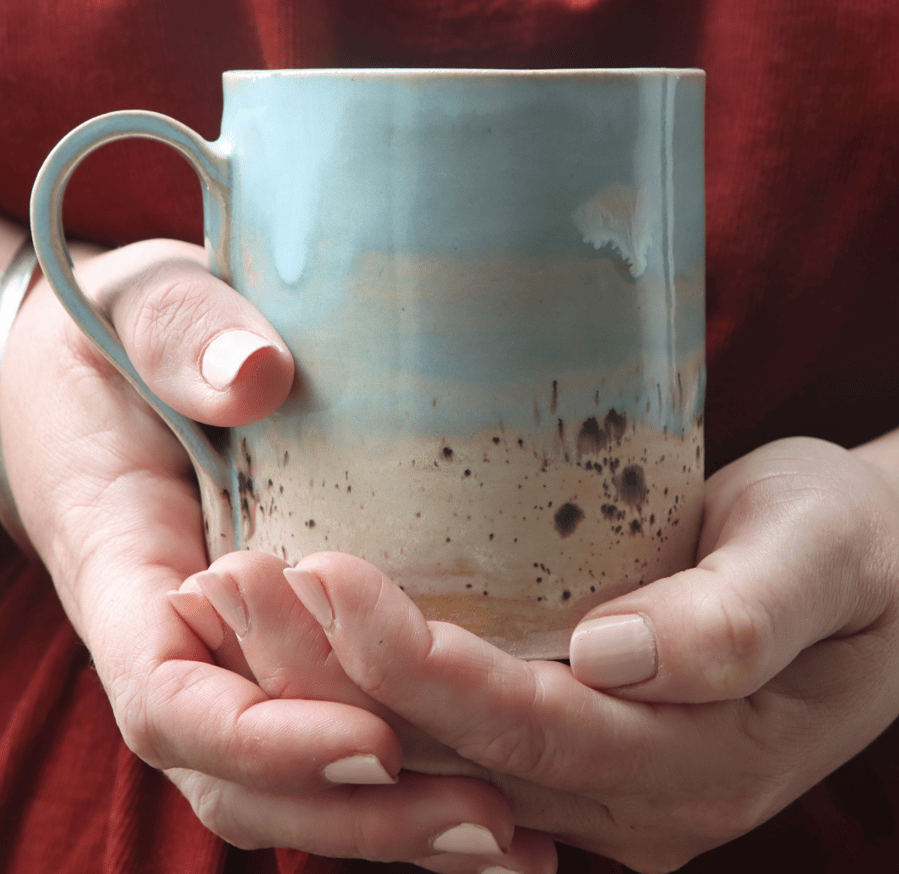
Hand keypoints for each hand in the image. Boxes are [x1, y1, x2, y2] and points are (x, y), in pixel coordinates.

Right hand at [0, 238, 518, 866]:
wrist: (94, 376)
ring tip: (517, 839)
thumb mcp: (141, 310)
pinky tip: (499, 787)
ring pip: (286, 781)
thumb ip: (179, 334)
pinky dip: (396, 782)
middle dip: (354, 815)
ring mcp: (226, 654)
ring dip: (390, 824)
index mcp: (127, 571)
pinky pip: (323, 731)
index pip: (171, 699)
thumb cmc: (111, 344)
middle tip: (487, 819)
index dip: (261, 739)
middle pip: (240, 777)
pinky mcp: (276, 646)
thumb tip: (256, 375)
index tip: (374, 737)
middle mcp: (175, 640)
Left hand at [281, 436, 898, 872]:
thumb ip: (736, 619)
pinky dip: (363, 690)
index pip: (525, 727)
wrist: (874, 584)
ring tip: (235, 600)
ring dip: (324, 684)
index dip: (419, 663)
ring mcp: (594, 787)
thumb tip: (613, 657)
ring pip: (431, 754)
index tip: (328, 574)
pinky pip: (447, 740)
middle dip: (334, 674)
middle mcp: (631, 800)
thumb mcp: (819, 555)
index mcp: (694, 762)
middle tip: (236, 581)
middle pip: (453, 752)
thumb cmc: (847, 550)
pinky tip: (301, 634)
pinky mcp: (569, 749)